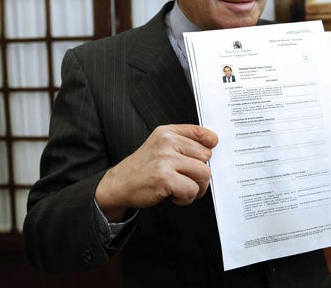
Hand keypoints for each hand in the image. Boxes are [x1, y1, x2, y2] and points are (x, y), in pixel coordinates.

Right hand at [95, 124, 217, 220]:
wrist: (119, 184)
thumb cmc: (143, 168)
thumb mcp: (159, 145)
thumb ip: (182, 141)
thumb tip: (211, 144)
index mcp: (167, 133)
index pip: (200, 132)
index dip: (210, 144)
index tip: (208, 153)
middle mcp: (167, 143)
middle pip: (206, 157)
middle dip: (201, 173)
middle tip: (187, 179)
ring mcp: (165, 160)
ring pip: (204, 174)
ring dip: (196, 187)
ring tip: (182, 188)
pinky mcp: (165, 178)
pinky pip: (192, 190)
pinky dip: (186, 198)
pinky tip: (175, 195)